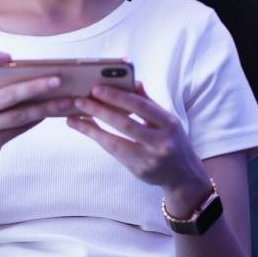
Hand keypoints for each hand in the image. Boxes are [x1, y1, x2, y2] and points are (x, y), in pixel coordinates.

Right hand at [0, 51, 74, 165]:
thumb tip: (32, 74)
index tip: (9, 56)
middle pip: (6, 95)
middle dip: (34, 87)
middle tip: (57, 80)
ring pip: (18, 115)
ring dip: (45, 107)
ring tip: (66, 100)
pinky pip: (19, 128)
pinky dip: (37, 119)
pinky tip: (52, 112)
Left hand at [66, 81, 206, 194]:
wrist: (184, 175)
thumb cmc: (171, 140)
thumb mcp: (166, 120)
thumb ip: (148, 102)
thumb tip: (133, 81)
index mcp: (169, 123)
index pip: (141, 106)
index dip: (118, 97)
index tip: (96, 88)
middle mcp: (162, 142)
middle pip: (126, 124)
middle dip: (100, 111)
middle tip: (79, 101)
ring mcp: (150, 159)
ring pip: (115, 142)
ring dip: (92, 128)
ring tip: (74, 117)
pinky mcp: (140, 171)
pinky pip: (114, 153)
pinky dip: (98, 139)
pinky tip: (86, 129)